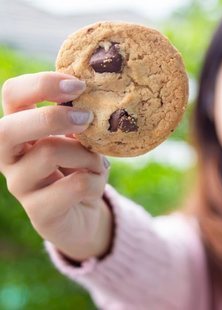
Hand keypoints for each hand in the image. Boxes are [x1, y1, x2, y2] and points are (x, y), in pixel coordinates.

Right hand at [0, 72, 111, 260]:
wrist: (83, 214)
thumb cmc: (80, 168)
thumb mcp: (81, 140)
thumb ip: (79, 122)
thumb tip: (93, 99)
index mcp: (19, 130)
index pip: (12, 95)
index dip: (42, 84)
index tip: (78, 85)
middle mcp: (10, 156)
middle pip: (7, 129)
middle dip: (52, 118)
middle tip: (87, 118)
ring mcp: (19, 185)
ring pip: (49, 153)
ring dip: (86, 154)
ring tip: (97, 164)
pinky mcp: (38, 212)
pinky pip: (74, 184)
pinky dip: (95, 181)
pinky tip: (95, 185)